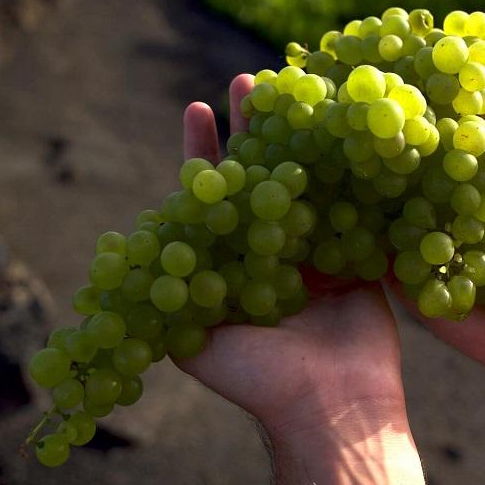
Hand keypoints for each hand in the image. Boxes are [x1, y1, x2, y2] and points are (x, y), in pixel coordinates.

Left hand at [175, 75, 407, 439]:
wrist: (329, 403)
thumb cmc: (256, 376)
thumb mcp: (193, 340)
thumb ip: (166, 296)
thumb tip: (127, 252)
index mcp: (231, 267)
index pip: (211, 199)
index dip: (203, 155)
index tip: (196, 109)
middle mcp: (272, 253)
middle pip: (260, 177)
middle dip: (253, 131)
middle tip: (247, 81)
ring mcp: (317, 252)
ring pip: (305, 182)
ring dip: (298, 137)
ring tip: (293, 87)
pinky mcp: (357, 256)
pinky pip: (350, 206)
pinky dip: (345, 169)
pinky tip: (341, 128)